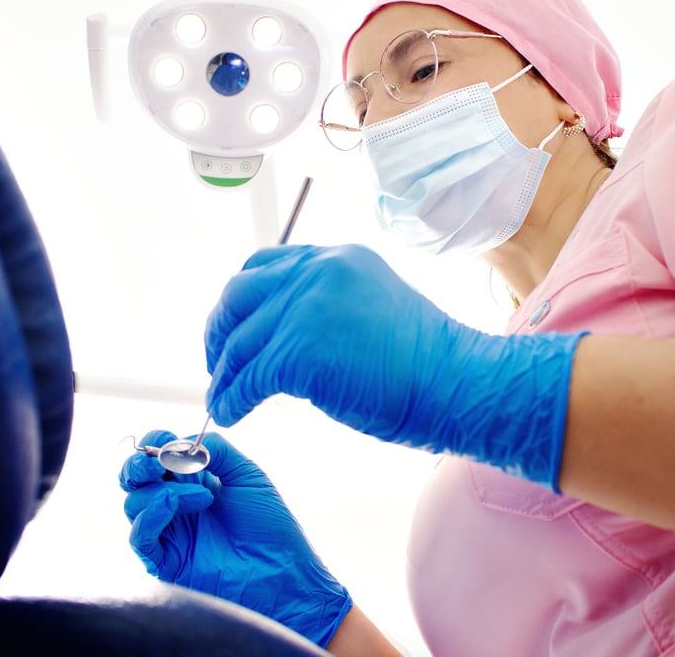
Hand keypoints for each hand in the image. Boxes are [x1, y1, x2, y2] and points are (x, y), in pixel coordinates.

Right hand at [120, 430, 351, 647]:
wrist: (282, 569)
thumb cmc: (269, 524)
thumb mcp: (246, 474)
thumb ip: (215, 449)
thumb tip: (181, 441)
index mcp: (191, 480)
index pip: (155, 455)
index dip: (154, 443)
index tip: (165, 440)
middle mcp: (174, 505)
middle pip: (133, 479)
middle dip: (139, 464)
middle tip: (159, 461)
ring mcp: (168, 533)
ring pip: (134, 503)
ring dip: (163, 490)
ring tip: (204, 496)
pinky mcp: (165, 561)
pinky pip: (140, 537)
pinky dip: (151, 515)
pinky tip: (172, 505)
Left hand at [204, 244, 586, 488]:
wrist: (456, 381)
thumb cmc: (427, 360)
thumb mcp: (373, 307)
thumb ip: (329, 307)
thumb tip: (288, 336)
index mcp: (336, 259)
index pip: (266, 265)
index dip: (243, 301)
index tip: (236, 328)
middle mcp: (316, 272)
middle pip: (238, 294)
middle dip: (220, 330)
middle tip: (218, 363)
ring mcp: (305, 308)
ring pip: (239, 342)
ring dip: (224, 376)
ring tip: (222, 398)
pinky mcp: (298, 351)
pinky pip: (247, 378)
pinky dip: (232, 399)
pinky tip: (232, 415)